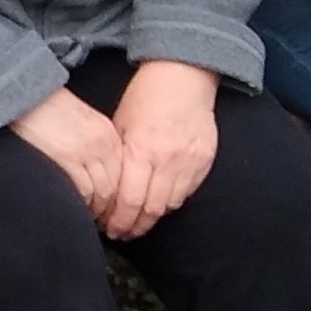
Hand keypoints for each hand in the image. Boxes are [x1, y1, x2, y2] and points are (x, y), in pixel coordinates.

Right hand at [9, 83, 124, 221]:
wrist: (26, 95)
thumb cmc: (47, 110)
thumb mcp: (82, 124)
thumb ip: (95, 147)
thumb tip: (98, 177)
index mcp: (109, 135)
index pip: (123, 175)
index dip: (118, 197)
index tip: (111, 211)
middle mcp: (103, 145)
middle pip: (116, 187)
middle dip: (109, 209)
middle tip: (101, 223)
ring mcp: (87, 152)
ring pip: (102, 193)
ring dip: (95, 210)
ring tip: (86, 219)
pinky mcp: (68, 159)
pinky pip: (83, 192)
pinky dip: (81, 204)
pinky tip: (74, 208)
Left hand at [99, 61, 221, 240]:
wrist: (183, 76)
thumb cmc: (144, 97)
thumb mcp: (120, 125)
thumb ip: (117, 160)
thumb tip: (106, 192)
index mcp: (141, 151)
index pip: (129, 202)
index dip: (119, 222)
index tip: (110, 229)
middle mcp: (167, 160)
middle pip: (152, 210)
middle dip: (135, 227)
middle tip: (123, 234)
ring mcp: (190, 162)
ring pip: (171, 205)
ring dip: (153, 218)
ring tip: (139, 224)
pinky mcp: (205, 161)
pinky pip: (187, 192)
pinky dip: (172, 202)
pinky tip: (159, 204)